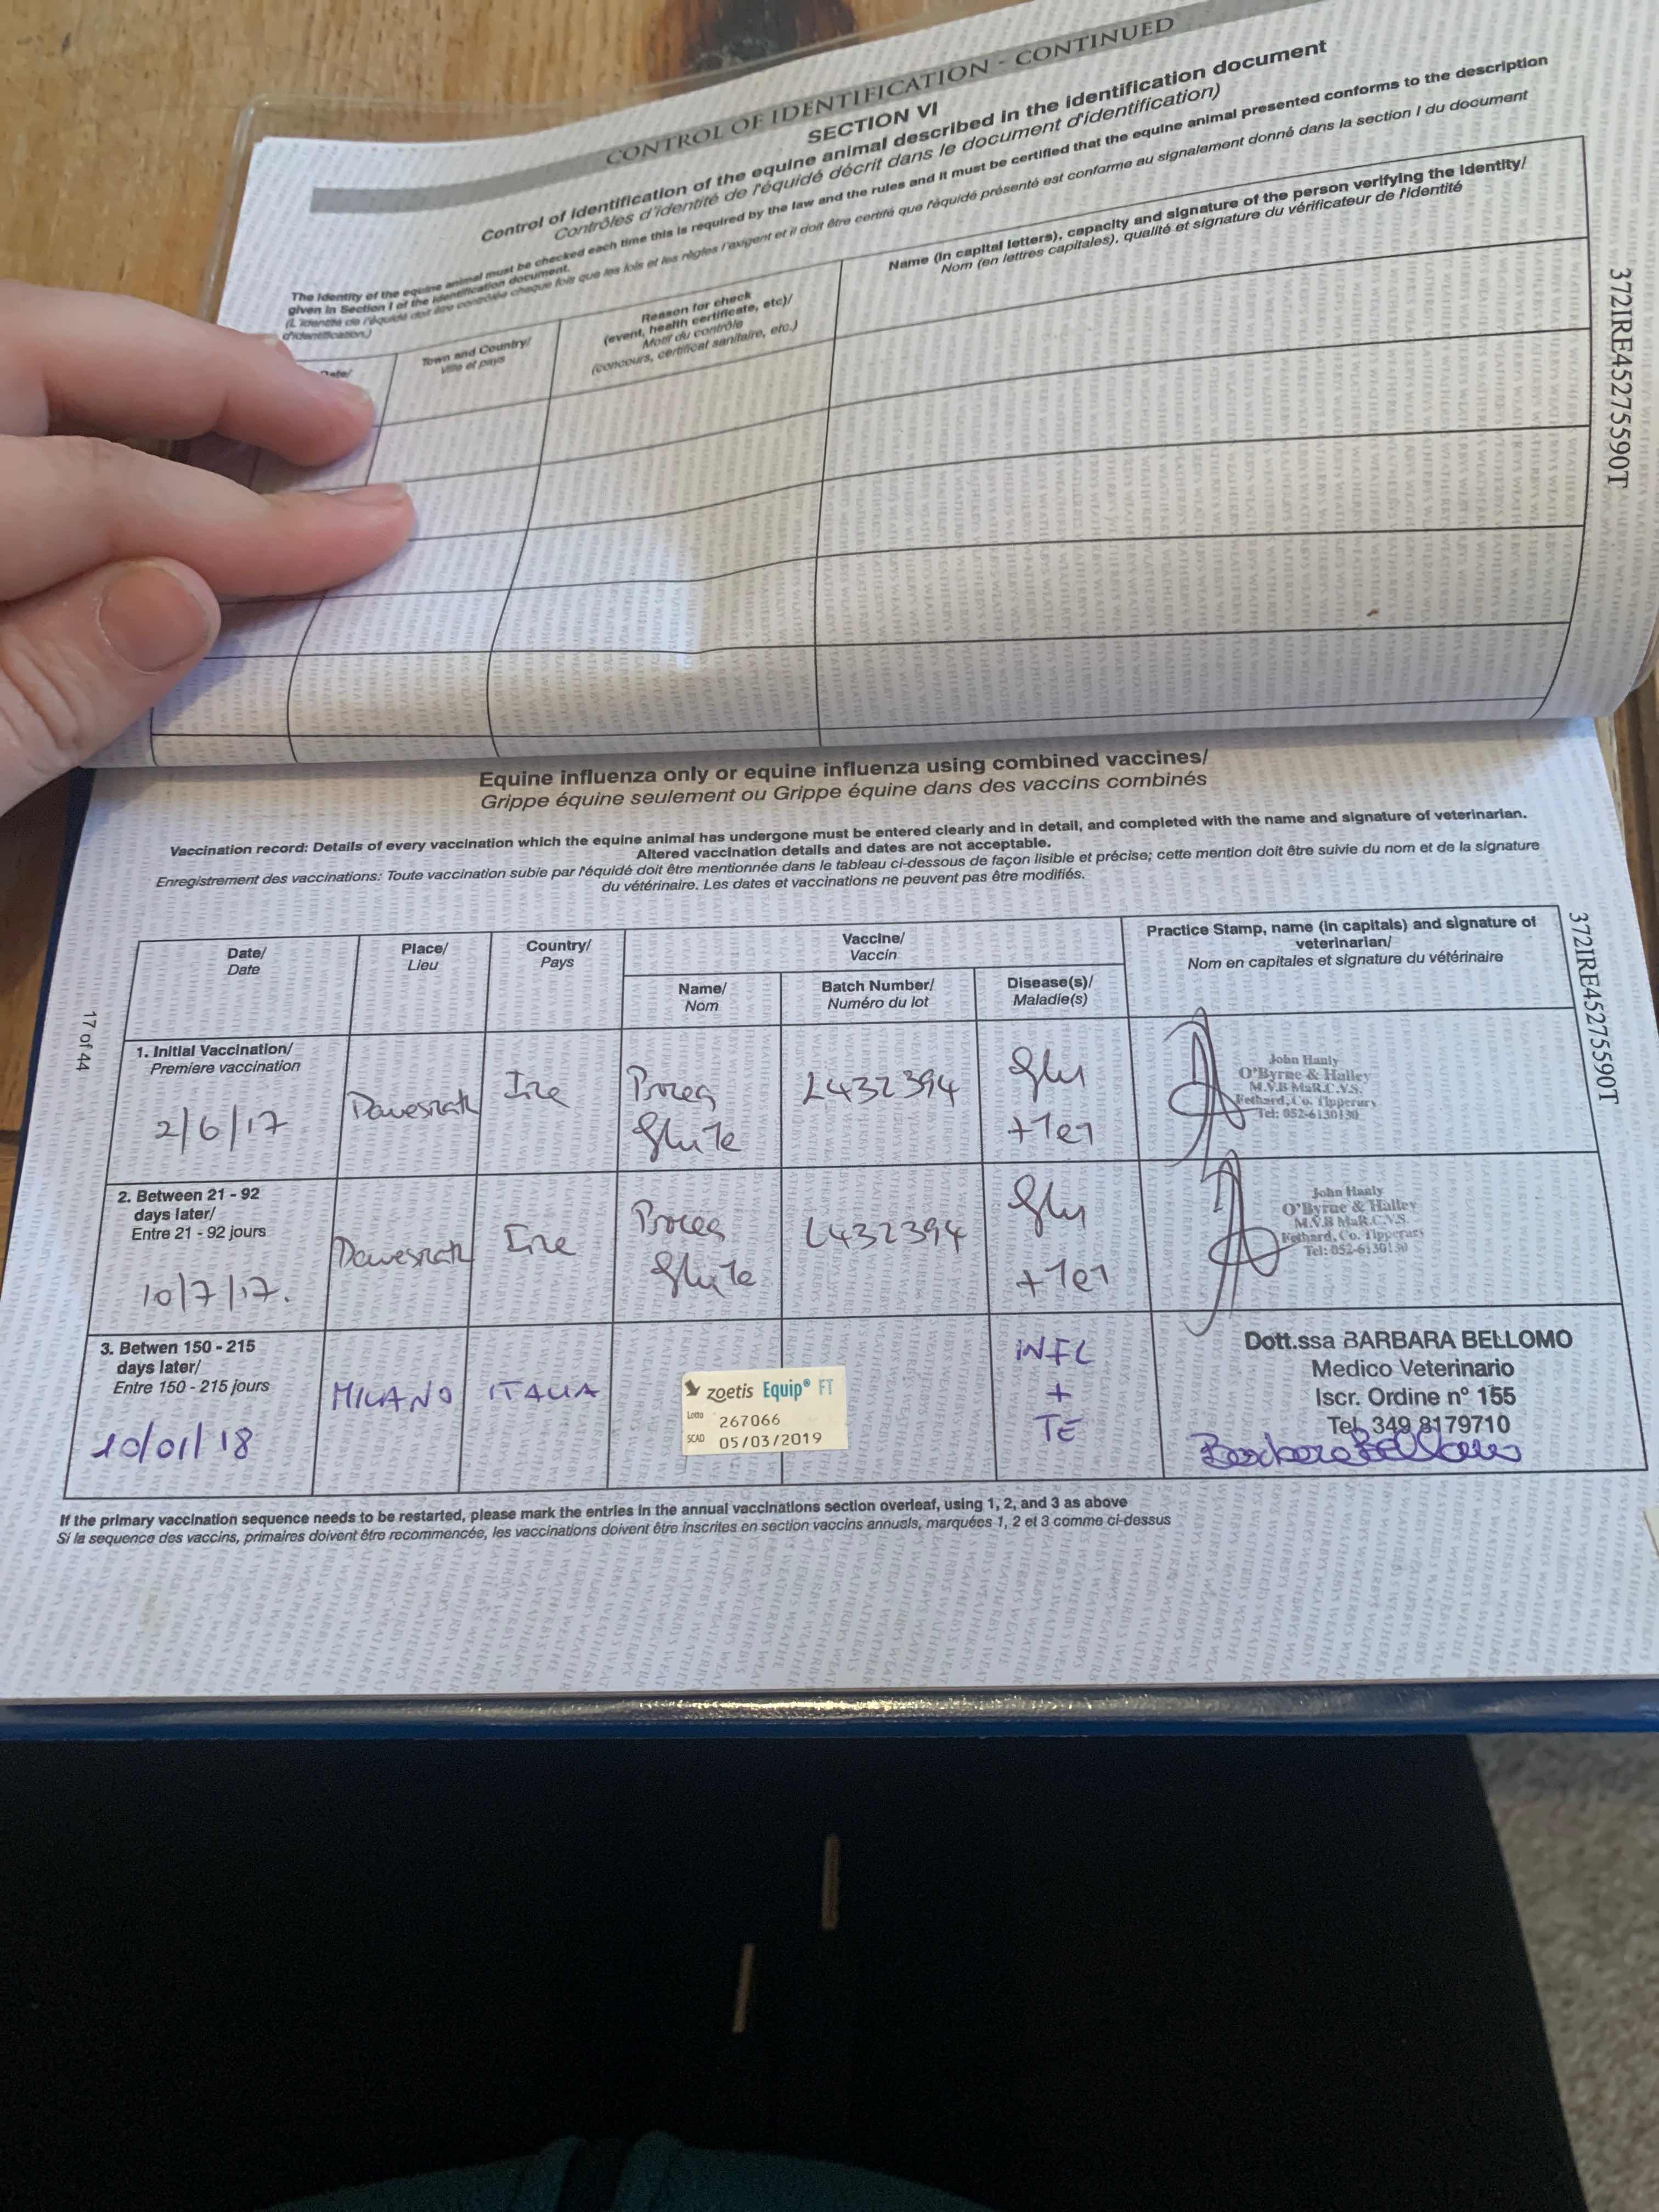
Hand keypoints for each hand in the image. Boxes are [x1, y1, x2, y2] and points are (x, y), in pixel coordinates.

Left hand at [0, 282, 414, 810]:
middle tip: (345, 416)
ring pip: (14, 359)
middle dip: (205, 373)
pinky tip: (166, 443)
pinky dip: (84, 411)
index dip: (241, 516)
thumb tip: (188, 593)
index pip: (93, 489)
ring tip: (277, 403)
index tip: (372, 533)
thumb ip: (47, 683)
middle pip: (40, 352)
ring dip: (147, 375)